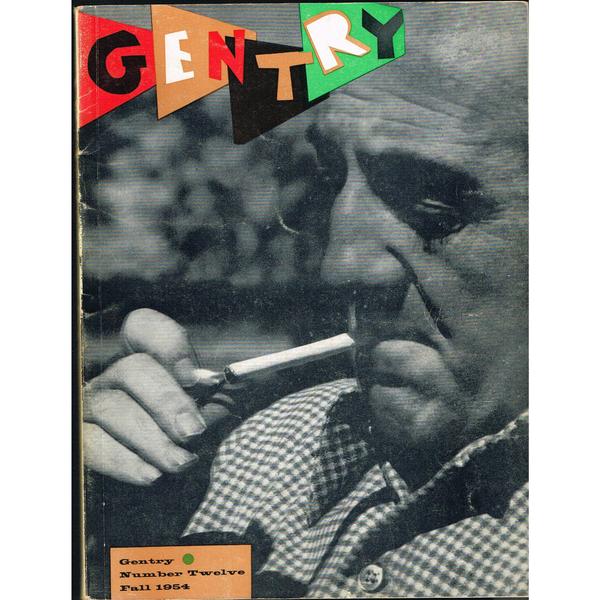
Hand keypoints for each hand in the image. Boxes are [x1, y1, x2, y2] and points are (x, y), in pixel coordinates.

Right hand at [83, 309, 229, 485]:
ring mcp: (92, 407)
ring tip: (181, 462)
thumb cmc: (192, 440)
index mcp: (146, 358)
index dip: (167, 344)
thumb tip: (253, 377)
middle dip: (166, 400)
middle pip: (132, 369)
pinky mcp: (81, 441)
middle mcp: (114, 376)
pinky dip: (123, 462)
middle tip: (193, 431)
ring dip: (150, 438)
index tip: (194, 378)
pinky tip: (152, 475)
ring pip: (109, 408)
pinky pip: (92, 446)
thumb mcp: (213, 410)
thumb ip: (227, 391)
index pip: (143, 327)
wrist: (173, 490)